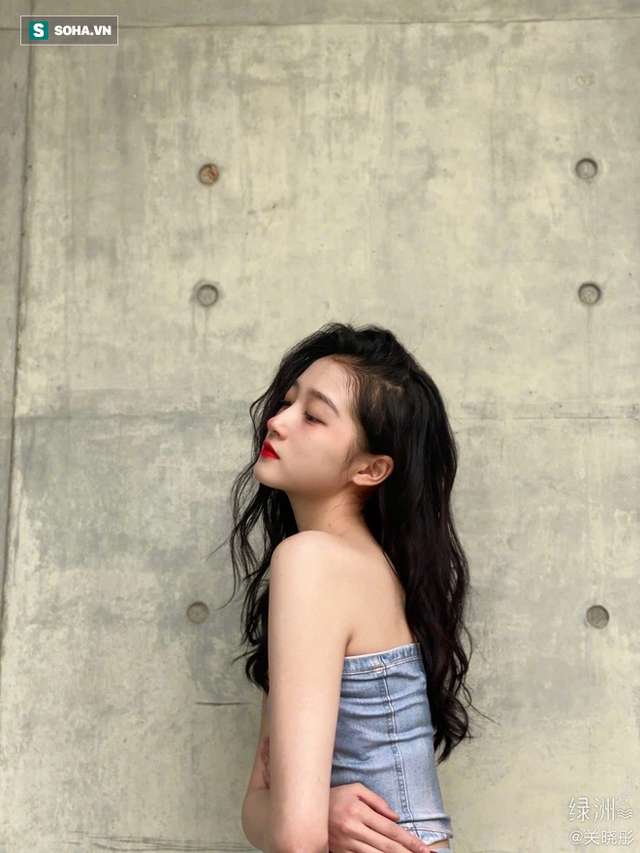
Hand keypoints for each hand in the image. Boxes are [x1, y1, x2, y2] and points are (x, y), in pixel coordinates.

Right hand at [260, 737, 435, 852]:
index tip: (425, 849)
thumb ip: (376, 801)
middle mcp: (354, 829)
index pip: (391, 830)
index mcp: (359, 811)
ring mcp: (347, 844)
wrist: (304, 809)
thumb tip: (396, 817)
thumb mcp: (354, 789)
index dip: (410, 841)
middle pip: (387, 847)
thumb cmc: (333, 796)